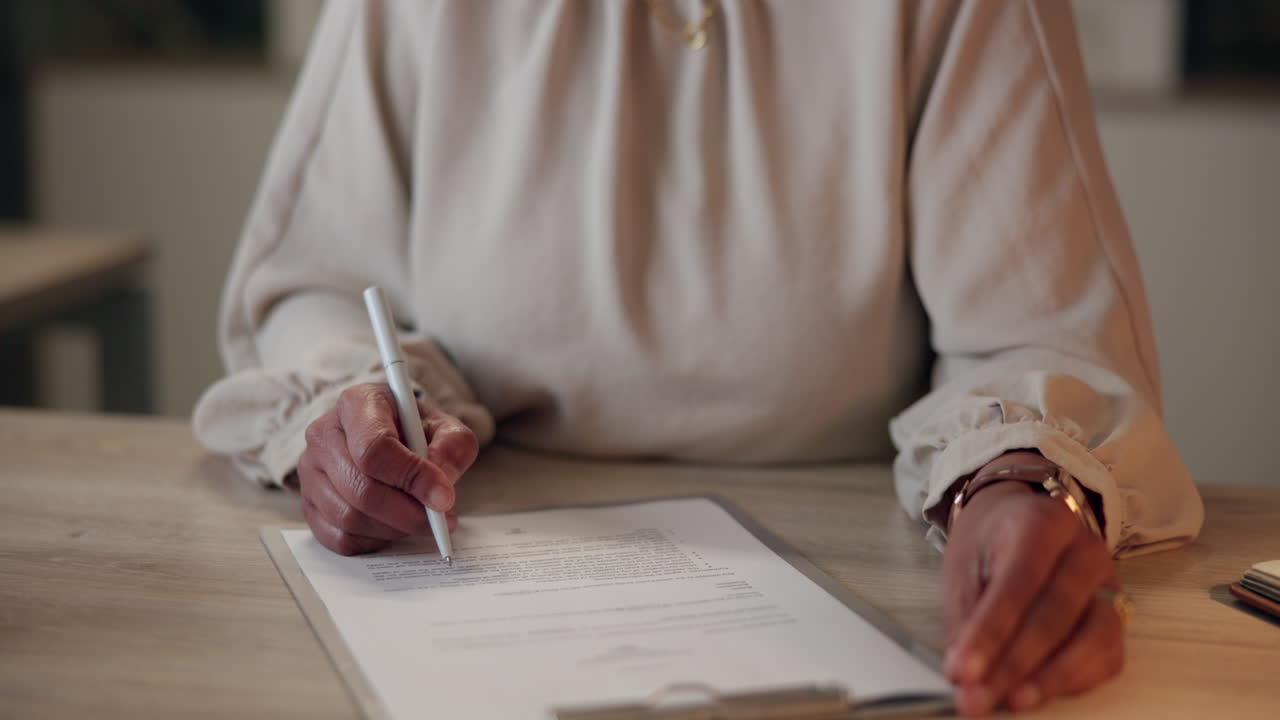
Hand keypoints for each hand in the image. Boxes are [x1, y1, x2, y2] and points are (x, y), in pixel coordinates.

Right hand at [294, 383, 478, 555]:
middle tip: (438, 519)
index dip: (411, 477)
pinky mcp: (308, 504)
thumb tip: (440, 484)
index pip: (374, 448)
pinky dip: (374, 541)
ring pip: (349, 517)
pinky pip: (339, 538)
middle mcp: (324, 434)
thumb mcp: (447, 428)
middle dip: (406, 512)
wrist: (393, 438)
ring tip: (418, 517)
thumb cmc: (416, 431)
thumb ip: (452, 448)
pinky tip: (393, 526)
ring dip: (393, 528)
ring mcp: (311, 471)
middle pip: (360, 487)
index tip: (444, 496)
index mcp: (357, 403)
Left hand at [942, 460, 1123, 715]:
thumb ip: (966, 616)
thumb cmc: (989, 544)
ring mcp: (1109, 582)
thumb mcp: (964, 566)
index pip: (1018, 583)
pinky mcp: (1118, 612)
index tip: (962, 672)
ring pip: (1094, 638)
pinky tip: (1039, 692)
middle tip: (977, 699)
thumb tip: (965, 675)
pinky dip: (1075, 680)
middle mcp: (1085, 550)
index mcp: (1041, 524)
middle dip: (1013, 664)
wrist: (1020, 520)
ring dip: (1050, 678)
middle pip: (1056, 614)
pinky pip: (1108, 655)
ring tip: (1011, 702)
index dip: (990, 632)